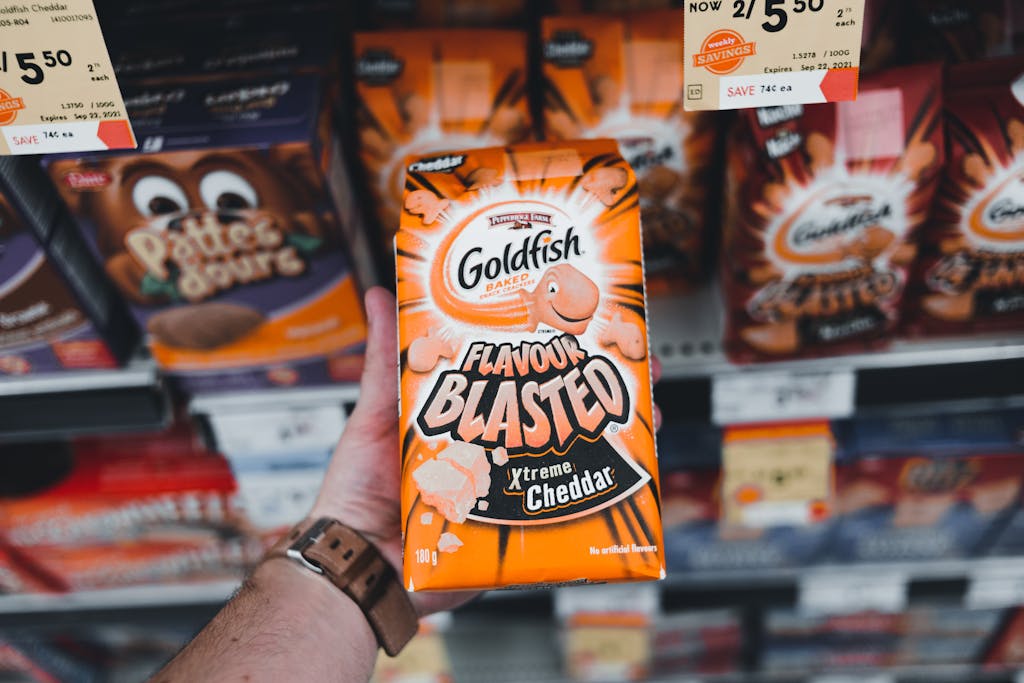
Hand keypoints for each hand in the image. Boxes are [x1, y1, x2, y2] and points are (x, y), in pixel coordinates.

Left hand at [309, 287, 665, 616]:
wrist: (357, 563)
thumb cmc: (357, 490)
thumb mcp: (377, 413)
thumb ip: (385, 358)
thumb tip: (381, 297)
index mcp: (467, 420)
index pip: (522, 378)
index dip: (558, 353)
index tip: (589, 324)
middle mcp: (495, 453)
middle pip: (560, 416)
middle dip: (605, 391)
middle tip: (641, 369)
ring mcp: (510, 493)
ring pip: (572, 462)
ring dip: (615, 439)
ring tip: (645, 416)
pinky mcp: (515, 534)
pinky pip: (564, 517)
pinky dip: (599, 501)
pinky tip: (626, 481)